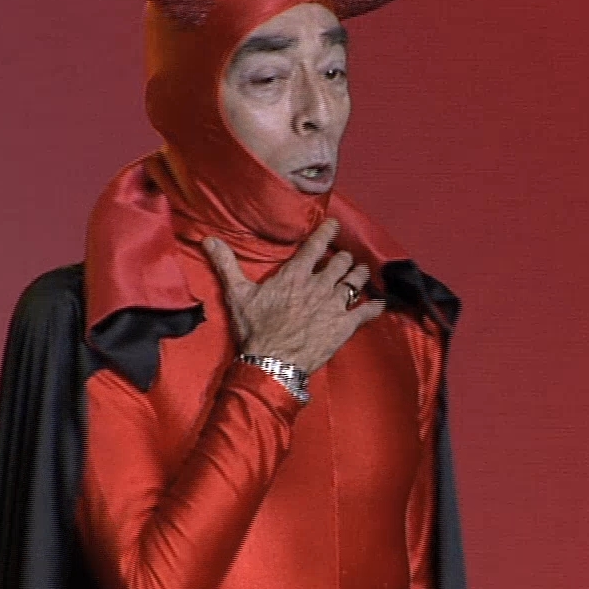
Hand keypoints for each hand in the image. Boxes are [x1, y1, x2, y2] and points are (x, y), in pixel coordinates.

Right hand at [201, 218, 386, 374]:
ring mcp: (335, 305)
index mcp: (296, 275)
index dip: (328, 231)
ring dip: (360, 275)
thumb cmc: (256, 329)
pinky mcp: (345, 326)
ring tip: (360, 273)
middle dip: (344, 258)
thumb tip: (209, 240)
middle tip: (343, 259)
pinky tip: (380, 303)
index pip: (317, 245)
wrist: (272, 363)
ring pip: (357, 281)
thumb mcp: (238, 295)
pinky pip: (367, 311)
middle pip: (342, 261)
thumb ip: (226, 264)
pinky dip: (376, 306)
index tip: (334, 225)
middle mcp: (320, 285)